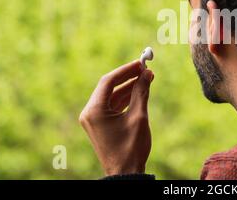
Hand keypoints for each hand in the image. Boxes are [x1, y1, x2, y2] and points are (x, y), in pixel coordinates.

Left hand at [79, 60, 153, 175]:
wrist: (125, 174)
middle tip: (145, 69)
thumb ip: (141, 92)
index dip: (126, 70)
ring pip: (112, 96)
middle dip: (128, 77)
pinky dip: (126, 98)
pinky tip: (140, 92)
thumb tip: (147, 73)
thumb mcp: (139, 117)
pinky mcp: (100, 125)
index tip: (141, 62)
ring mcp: (94, 120)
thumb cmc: (131, 148)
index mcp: (94, 111)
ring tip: (147, 78)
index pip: (108, 81)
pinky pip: (112, 106)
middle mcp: (90, 113)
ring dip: (129, 87)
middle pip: (109, 87)